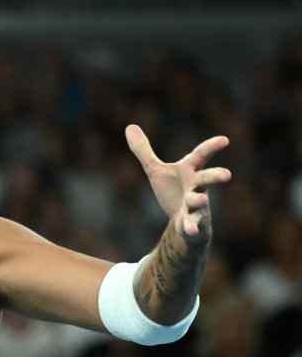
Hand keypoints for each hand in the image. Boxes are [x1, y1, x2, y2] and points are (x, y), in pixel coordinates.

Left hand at [125, 125, 231, 241]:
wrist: (183, 223)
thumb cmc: (173, 192)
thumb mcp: (155, 170)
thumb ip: (144, 150)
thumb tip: (129, 126)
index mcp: (190, 171)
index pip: (201, 156)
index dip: (211, 147)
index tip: (225, 140)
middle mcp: (197, 186)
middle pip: (208, 178)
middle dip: (216, 176)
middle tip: (226, 174)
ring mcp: (197, 206)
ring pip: (200, 202)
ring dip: (199, 200)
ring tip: (199, 199)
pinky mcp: (193, 223)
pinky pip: (194, 225)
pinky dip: (192, 227)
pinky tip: (189, 229)